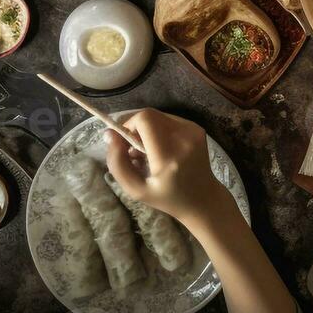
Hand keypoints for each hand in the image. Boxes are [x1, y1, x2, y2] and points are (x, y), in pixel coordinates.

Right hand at [105, 109, 228, 226]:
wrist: (202, 198)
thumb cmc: (166, 198)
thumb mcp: (135, 189)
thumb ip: (117, 162)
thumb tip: (109, 134)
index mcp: (169, 156)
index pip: (144, 119)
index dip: (128, 125)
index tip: (124, 144)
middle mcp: (184, 138)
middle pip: (149, 114)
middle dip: (135, 128)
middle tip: (134, 150)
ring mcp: (194, 131)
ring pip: (158, 115)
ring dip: (146, 129)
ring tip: (147, 152)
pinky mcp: (197, 128)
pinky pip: (169, 120)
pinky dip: (158, 130)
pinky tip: (160, 149)